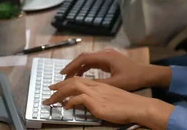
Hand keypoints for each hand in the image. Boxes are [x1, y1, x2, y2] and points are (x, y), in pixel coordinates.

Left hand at [43, 77, 172, 126]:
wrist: (138, 106)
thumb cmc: (128, 105)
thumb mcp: (111, 99)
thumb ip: (100, 99)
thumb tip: (88, 103)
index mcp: (100, 85)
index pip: (79, 80)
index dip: (66, 83)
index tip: (57, 87)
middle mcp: (97, 86)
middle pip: (73, 81)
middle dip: (59, 86)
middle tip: (49, 92)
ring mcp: (97, 93)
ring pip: (73, 87)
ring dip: (59, 94)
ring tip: (51, 100)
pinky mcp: (97, 102)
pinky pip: (79, 98)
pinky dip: (70, 102)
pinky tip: (66, 107)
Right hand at [59, 49, 169, 90]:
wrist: (146, 74)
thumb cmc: (132, 78)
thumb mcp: (114, 84)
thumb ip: (98, 84)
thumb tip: (82, 86)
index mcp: (106, 57)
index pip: (84, 58)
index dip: (72, 65)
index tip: (62, 73)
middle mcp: (105, 53)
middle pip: (84, 57)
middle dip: (73, 66)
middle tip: (63, 76)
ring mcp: (108, 56)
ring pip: (89, 59)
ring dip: (79, 67)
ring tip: (69, 77)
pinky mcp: (109, 60)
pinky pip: (94, 62)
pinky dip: (86, 68)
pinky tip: (81, 76)